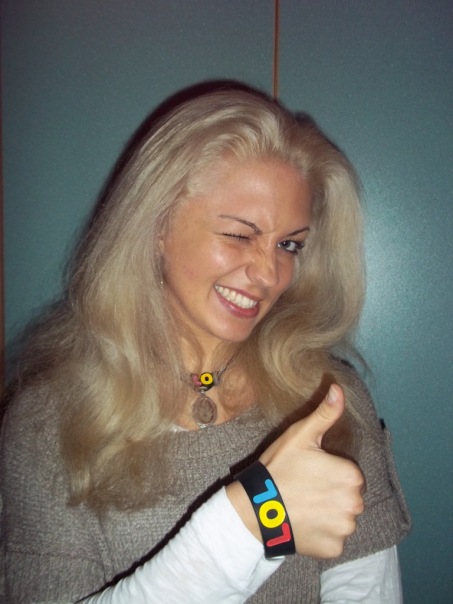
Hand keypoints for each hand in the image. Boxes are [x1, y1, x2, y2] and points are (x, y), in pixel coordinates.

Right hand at [227, 384, 363, 558]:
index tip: (311, 473)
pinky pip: (334, 539)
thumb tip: (339, 388)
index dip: (331, 471)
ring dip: (330, 514)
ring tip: (304, 506)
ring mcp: (344, 529)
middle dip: (333, 493)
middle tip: (306, 489)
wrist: (255, 509)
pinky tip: (304, 523)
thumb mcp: (300, 436)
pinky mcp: (334, 549)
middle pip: (350, 496)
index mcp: (351, 475)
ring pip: (343, 517)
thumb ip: (325, 414)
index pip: (350, 473)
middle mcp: (355, 504)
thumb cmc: (279, 468)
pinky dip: (323, 533)